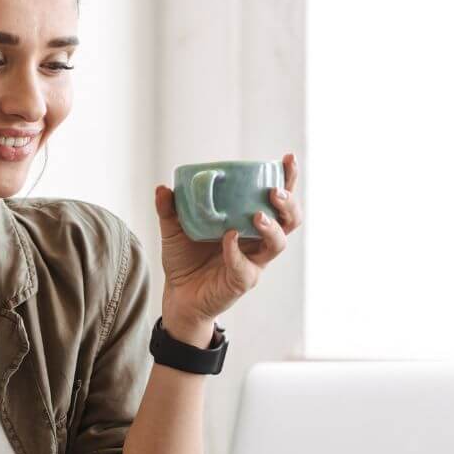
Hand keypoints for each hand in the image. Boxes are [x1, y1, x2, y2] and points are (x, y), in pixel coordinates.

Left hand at [153, 153, 302, 334]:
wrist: (178, 295)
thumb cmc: (184, 260)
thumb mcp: (174, 229)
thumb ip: (170, 209)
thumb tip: (163, 187)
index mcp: (248, 223)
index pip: (276, 199)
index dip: (286, 179)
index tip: (287, 158)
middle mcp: (257, 241)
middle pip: (290, 220)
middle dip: (288, 203)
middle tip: (275, 191)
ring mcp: (253, 262)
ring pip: (278, 244)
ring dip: (271, 227)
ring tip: (258, 215)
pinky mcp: (242, 281)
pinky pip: (245, 266)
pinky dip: (236, 251)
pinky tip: (227, 237)